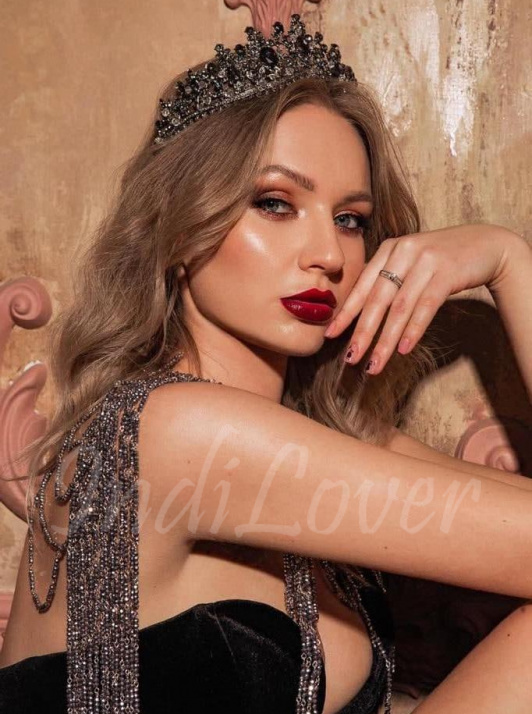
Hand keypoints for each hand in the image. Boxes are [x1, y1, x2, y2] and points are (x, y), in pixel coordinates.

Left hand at [324, 223, 515, 374]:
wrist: (485, 245)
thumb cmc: (442, 259)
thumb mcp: (410, 261)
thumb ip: (388, 279)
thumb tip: (361, 314)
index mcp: (388, 249)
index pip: (362, 286)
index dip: (346, 313)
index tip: (330, 335)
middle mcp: (403, 251)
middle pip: (377, 299)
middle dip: (362, 332)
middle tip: (351, 358)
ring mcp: (425, 260)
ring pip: (399, 308)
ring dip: (385, 340)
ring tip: (375, 364)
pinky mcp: (447, 272)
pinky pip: (425, 307)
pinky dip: (413, 330)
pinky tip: (403, 349)